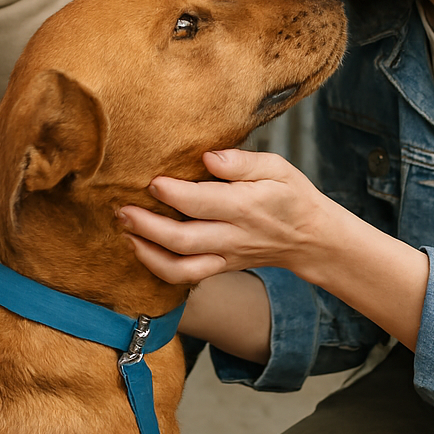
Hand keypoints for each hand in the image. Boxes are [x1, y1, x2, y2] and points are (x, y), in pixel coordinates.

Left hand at [121, 148, 345, 284]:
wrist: (310, 239)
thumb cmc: (291, 196)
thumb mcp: (278, 167)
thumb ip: (242, 161)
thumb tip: (208, 156)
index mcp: (246, 207)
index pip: (203, 202)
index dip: (174, 193)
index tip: (151, 181)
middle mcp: (232, 236)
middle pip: (183, 239)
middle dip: (147, 226)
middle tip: (123, 209)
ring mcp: (225, 257)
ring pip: (180, 267)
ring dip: (147, 252)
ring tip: (125, 231)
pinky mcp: (220, 268)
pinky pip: (185, 276)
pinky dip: (158, 266)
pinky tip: (140, 247)